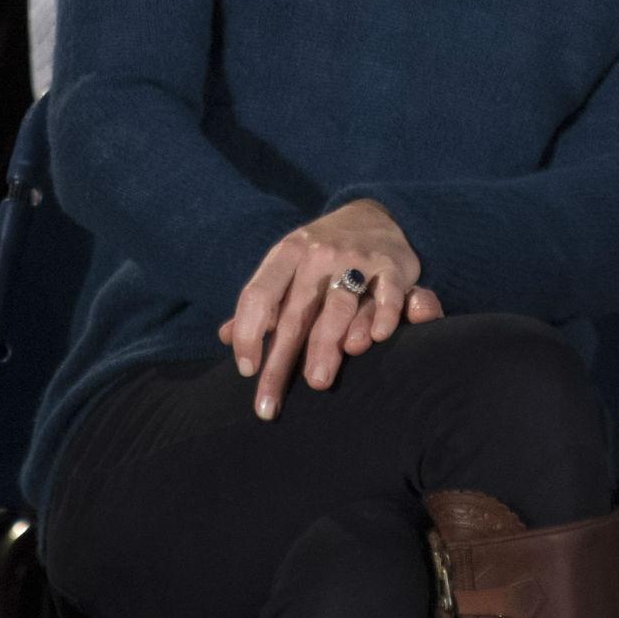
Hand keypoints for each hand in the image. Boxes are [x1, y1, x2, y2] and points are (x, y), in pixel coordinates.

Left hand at [218, 199, 421, 419]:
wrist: (374, 215)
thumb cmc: (322, 253)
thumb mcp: (288, 265)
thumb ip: (262, 301)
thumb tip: (225, 337)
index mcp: (288, 253)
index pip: (258, 294)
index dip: (248, 334)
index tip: (246, 371)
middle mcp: (320, 254)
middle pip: (296, 313)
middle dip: (282, 360)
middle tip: (271, 402)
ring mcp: (358, 258)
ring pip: (339, 306)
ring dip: (328, 344)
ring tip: (317, 381)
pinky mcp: (393, 266)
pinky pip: (388, 293)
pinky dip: (383, 315)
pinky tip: (377, 339)